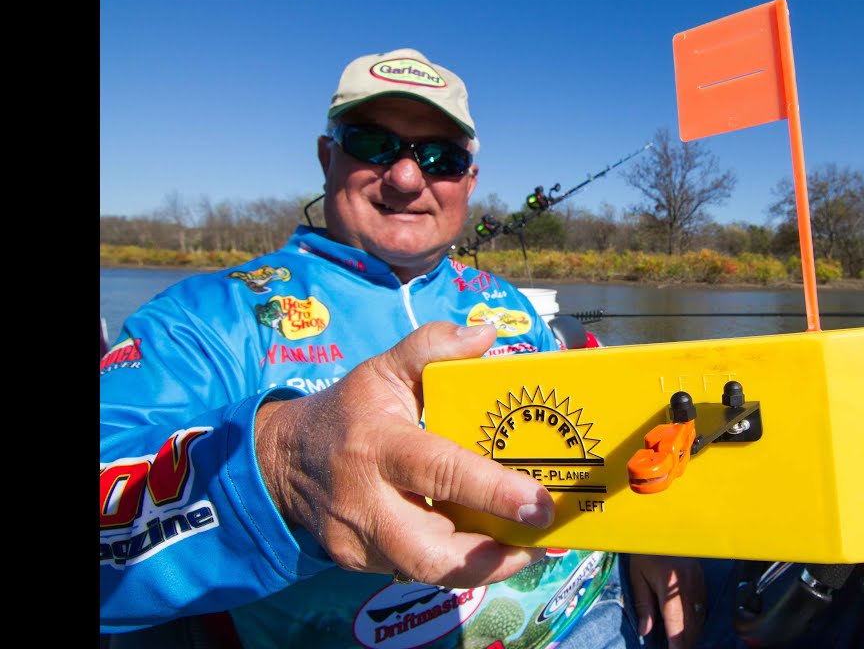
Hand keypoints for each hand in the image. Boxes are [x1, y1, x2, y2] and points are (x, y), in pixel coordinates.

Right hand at [254, 322, 553, 588]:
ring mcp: (357, 541)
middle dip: (492, 557)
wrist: (281, 459)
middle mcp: (364, 501)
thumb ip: (432, 347)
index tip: (538, 505)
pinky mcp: (356, 564)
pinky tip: (488, 548)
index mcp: (377, 445)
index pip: (439, 472)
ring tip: (527, 549)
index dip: (492, 491)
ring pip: (427, 570)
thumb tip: (486, 333)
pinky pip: (415, 571)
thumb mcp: (383, 367)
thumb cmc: (348, 410)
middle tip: (542, 542)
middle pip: (431, 550)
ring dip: (483, 566)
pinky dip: (455, 563)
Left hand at [628, 554, 706, 648]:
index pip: (675, 620)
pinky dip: (698, 620)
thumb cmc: (647, 548)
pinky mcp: (701, 579)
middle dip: (686, 641)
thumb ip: (644, 604)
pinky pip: (702, 605)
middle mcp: (688, 584)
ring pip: (699, 615)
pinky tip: (692, 628)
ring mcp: (698, 581)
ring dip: (693, 633)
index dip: (676, 641)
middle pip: (691, 622)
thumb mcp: (638, 575)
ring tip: (684, 644)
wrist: (664, 525)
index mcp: (669, 583)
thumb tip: (646, 630)